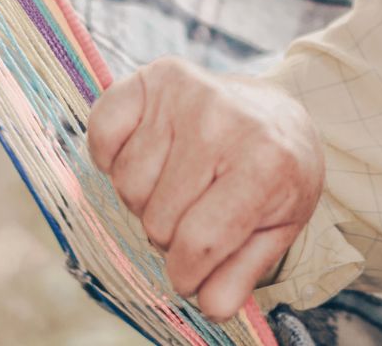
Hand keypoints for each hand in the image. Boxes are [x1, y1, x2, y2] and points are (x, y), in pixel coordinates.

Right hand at [86, 57, 324, 321]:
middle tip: (197, 210)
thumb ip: (242, 273)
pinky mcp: (157, 76)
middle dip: (170, 233)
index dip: (187, 273)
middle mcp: (225, 122)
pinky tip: (150, 152)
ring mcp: (190, 94)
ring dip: (145, 197)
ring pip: (127, 186)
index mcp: (265, 164)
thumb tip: (210, 307)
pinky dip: (112, 154)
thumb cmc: (276, 177)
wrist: (280, 115)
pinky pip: (102, 133)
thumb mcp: (277, 229)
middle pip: (157, 220)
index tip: (193, 272)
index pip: (197, 245)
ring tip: (180, 180)